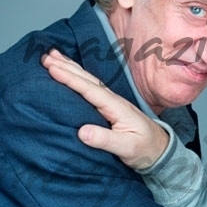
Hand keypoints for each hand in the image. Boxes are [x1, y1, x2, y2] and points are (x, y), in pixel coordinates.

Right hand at [41, 49, 169, 169]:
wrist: (160, 150)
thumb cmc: (145, 150)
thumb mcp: (126, 148)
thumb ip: (105, 140)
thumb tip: (81, 132)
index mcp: (116, 107)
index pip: (90, 90)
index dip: (71, 79)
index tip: (52, 68)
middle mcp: (113, 100)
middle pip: (87, 79)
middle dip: (67, 67)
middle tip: (46, 56)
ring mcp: (112, 102)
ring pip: (88, 81)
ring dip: (70, 68)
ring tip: (53, 56)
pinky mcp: (109, 107)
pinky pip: (90, 88)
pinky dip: (77, 78)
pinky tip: (69, 74)